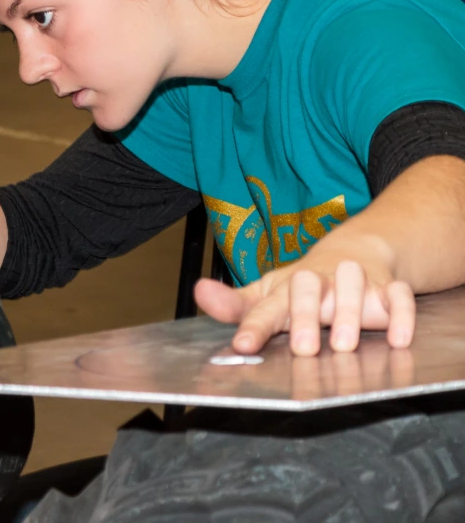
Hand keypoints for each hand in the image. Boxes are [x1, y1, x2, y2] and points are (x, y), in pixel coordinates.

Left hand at [195, 241, 415, 355]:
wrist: (354, 254)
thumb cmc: (304, 285)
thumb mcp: (268, 293)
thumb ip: (236, 304)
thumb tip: (200, 292)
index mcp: (285, 287)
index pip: (265, 306)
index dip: (253, 325)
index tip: (243, 345)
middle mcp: (318, 281)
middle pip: (307, 288)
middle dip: (304, 316)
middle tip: (303, 347)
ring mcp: (354, 281)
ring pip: (352, 284)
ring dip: (348, 313)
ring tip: (343, 343)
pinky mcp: (388, 288)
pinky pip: (399, 296)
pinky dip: (401, 315)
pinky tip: (397, 338)